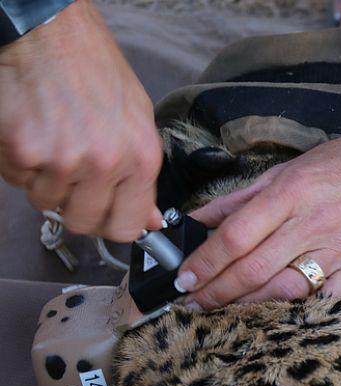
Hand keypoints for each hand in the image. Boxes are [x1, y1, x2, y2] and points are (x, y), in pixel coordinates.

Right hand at [0, 0, 162, 240]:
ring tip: (53, 143)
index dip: (112, 225)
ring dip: (45, 181)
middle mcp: (104, 163)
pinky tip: (32, 132)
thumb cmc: (94, 71)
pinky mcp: (23, 149)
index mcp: (140, 160)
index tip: (105, 216)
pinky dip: (19, 163)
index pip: (127, 227)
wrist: (50, 31)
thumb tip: (150, 221)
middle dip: (75, 206)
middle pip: (83, 223)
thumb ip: (143, 177)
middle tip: (72, 177)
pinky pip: (16, 180)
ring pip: (46, 202)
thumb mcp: (137, 122)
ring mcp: (62, 159)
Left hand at [178, 120, 340, 308]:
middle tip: (193, 305)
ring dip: (250, 305)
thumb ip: (240, 199)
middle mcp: (311, 225)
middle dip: (218, 291)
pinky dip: (301, 309)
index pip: (237, 235)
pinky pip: (325, 299)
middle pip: (255, 268)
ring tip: (225, 312)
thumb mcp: (285, 170)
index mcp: (289, 195)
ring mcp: (338, 251)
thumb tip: (198, 219)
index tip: (184, 279)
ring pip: (286, 289)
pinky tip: (278, 316)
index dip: (206, 261)